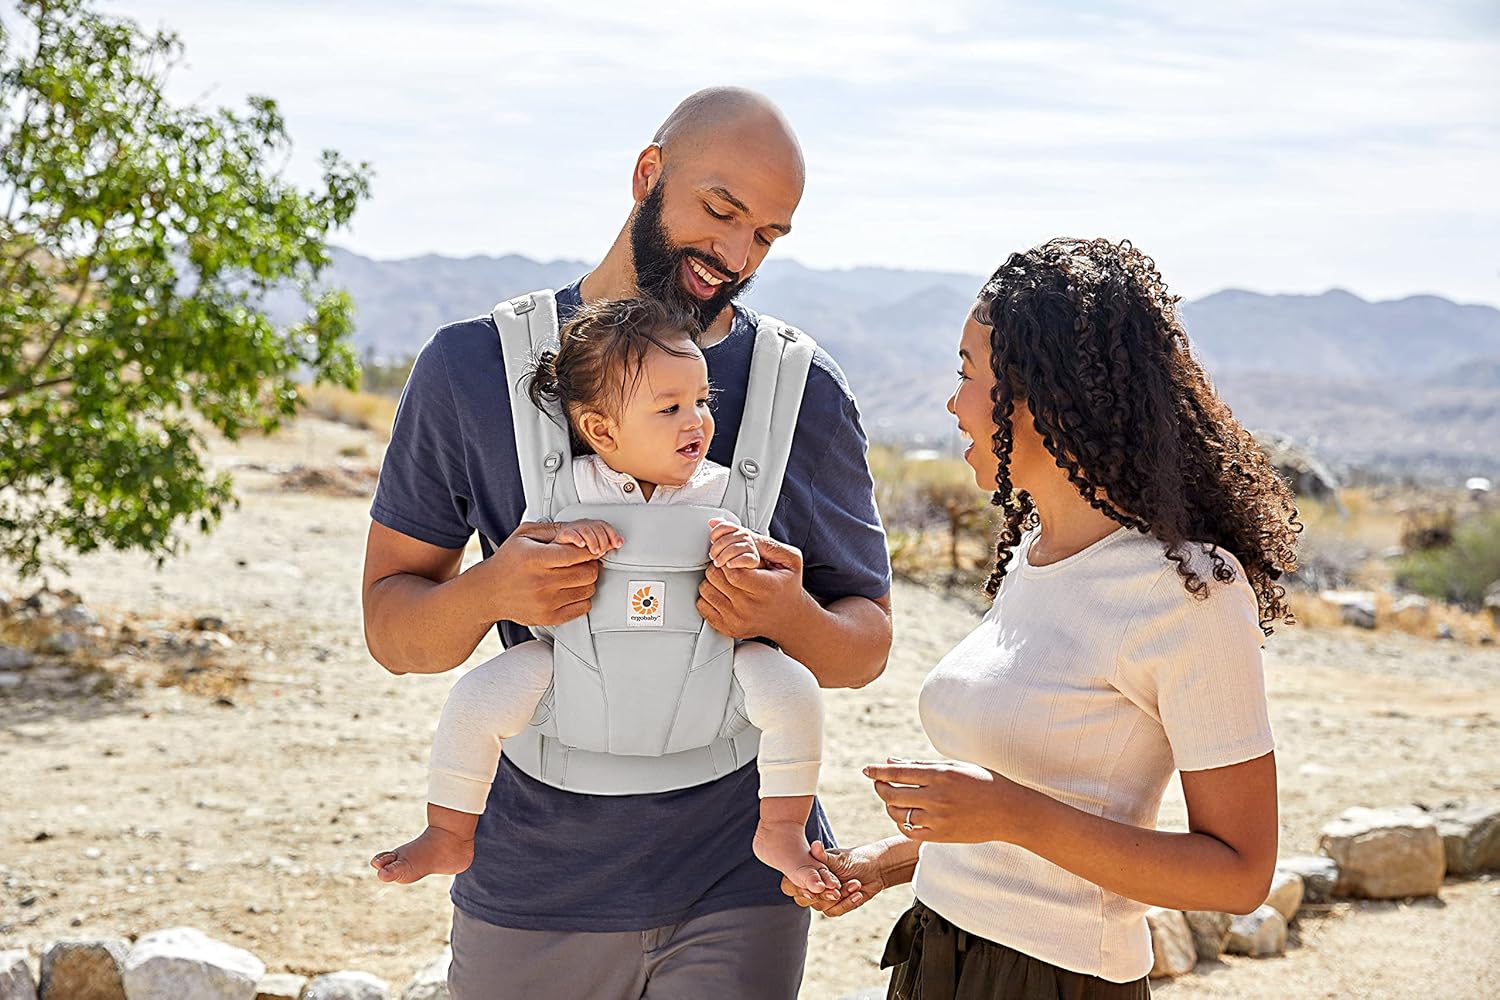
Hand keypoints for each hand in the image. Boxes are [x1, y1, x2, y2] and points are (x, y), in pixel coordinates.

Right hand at [482, 521, 600, 626]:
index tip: (587, 548)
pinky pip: (583, 607)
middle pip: (588, 572)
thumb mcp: (525, 534)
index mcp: (535, 558)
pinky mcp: (550, 618)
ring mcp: (546, 602)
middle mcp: (541, 582)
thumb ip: (554, 529)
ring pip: (588, 589)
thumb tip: (581, 532)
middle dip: (589, 564)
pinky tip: (569, 590)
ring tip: (572, 575)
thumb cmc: (508, 562)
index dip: (588, 550)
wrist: (489, 592)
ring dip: (586, 581)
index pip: (577, 554)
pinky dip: (581, 598)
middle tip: (581, 561)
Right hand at [553, 518, 622, 556]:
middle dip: (602, 541)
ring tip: (595, 551)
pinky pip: (571, 533)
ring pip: (586, 530)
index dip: (613, 534)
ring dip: (593, 541)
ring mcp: (574, 528)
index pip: (605, 526)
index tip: (618, 544)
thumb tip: (620, 542)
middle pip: (597, 528)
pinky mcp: (564, 533)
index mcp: (593, 525)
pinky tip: (582, 545)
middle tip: (602, 551)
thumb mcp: (595, 542)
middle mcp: (585, 524)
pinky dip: (578, 539)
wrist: (560, 542)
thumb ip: (607, 542)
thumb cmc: (579, 542)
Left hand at [697, 531, 806, 640]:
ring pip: (706, 590)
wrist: (790, 618)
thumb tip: (725, 526)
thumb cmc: (787, 586)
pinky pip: (702, 606)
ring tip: (728, 580)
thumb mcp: (790, 559)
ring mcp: (737, 620)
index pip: (732, 571)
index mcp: (766, 588)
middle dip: (719, 566)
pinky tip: (723, 593)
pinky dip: (709, 596)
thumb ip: (764, 542)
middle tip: (729, 566)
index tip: (733, 559)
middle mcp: (750, 607)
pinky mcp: (727, 628)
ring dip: (713, 580)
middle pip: (715, 578)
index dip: (728, 560)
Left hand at [707, 517, 759, 568]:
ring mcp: (750, 546)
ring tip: (718, 562)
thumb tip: (711, 522)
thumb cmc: (738, 549)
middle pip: (725, 540)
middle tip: (712, 556)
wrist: (752, 558)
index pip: (724, 526)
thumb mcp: (729, 537)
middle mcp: (744, 536)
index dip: (714, 534)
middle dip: (715, 549)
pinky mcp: (754, 558)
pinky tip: (729, 565)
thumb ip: (721, 529)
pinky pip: (743, 559)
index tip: (712, 541)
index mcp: (737, 529)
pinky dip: (734, 562)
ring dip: (722, 557)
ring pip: (732, 549)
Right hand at [779, 841, 889, 916]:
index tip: (815, 886)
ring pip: (820, 906)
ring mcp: (823, 897)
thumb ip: (824, 858)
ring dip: (840, 896)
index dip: (799, 886)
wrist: (876, 869)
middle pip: (803, 899)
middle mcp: (812, 885)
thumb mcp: (840, 859)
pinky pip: (834, 911)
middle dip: (822, 894)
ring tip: (855, 883)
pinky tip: (858, 893)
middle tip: (837, 887)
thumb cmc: (855, 859)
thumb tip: (815, 846)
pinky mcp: (835, 906)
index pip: (791, 883)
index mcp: (808, 870)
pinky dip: (847, 903)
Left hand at [864, 758, 1028, 843]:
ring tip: (892, 798)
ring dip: (890, 805)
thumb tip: (890, 761)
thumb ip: (920, 766)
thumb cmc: (982, 783)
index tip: (866, 770)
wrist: (1009, 812)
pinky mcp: (940, 836)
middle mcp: (936, 797)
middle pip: (892, 794)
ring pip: (898, 813)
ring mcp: (938, 819)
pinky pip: (909, 830)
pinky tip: (904, 815)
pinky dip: (901, 822)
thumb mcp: (954, 767)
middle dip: (880, 787)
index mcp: (940, 775)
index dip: (878, 771)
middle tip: (878, 783)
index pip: (898, 773)